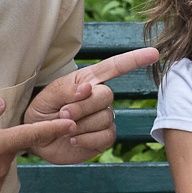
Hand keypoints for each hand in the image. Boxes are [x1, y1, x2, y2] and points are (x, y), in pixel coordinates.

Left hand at [25, 47, 160, 164]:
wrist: (37, 138)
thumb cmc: (40, 112)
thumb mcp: (46, 96)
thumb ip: (65, 90)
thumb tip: (89, 88)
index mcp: (88, 81)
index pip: (114, 67)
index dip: (134, 60)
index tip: (154, 53)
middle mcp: (99, 98)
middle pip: (106, 95)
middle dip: (82, 107)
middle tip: (62, 114)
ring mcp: (104, 118)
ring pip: (104, 118)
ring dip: (80, 125)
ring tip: (65, 129)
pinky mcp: (104, 138)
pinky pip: (105, 136)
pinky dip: (86, 139)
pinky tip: (73, 140)